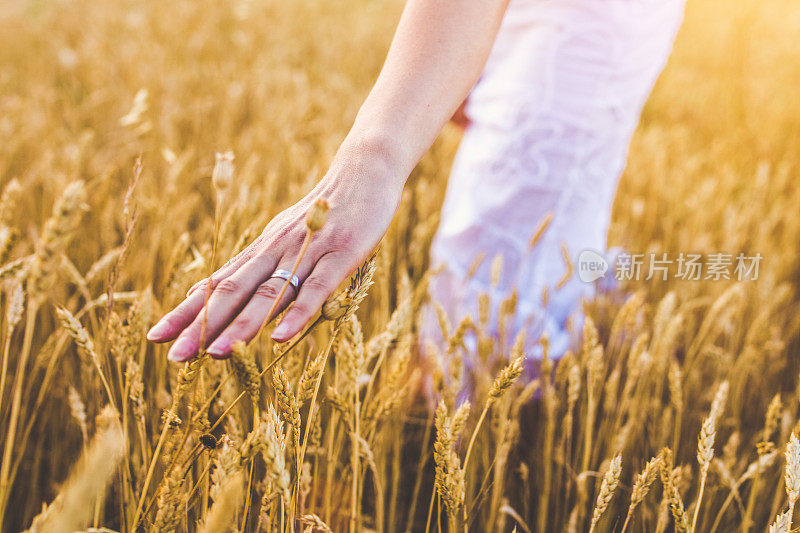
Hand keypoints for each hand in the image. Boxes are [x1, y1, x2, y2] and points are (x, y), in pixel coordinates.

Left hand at [147, 155, 401, 361]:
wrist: (364, 172)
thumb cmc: (324, 212)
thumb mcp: (283, 237)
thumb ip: (255, 266)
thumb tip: (214, 291)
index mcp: (261, 250)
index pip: (216, 284)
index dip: (186, 310)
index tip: (156, 336)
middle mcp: (275, 251)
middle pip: (232, 292)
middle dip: (202, 326)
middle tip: (175, 357)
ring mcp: (307, 252)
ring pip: (269, 292)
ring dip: (241, 325)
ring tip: (216, 354)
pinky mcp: (341, 254)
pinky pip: (316, 288)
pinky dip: (297, 314)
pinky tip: (280, 338)